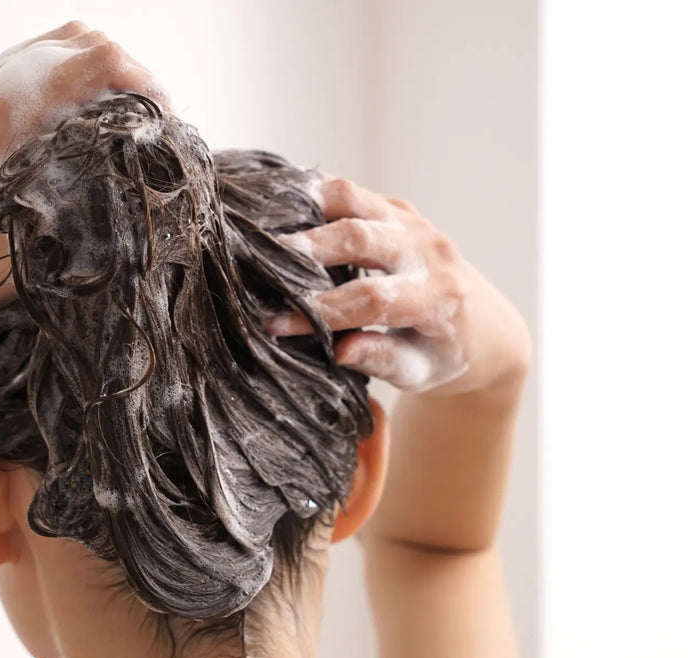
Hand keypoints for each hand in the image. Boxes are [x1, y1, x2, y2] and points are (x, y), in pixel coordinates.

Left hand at [0, 21, 162, 350]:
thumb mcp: (49, 230)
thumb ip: (98, 189)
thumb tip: (154, 166)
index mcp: (5, 114)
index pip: (95, 60)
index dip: (143, 81)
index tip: (165, 116)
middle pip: (80, 41)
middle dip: (127, 70)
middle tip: (152, 114)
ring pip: (58, 42)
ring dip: (100, 69)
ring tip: (126, 111)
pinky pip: (34, 61)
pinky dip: (71, 75)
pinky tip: (89, 115)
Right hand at [266, 177, 529, 395]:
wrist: (487, 328)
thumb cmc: (446, 358)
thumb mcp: (419, 373)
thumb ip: (382, 360)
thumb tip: (337, 349)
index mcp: (438, 298)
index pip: (371, 299)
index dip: (320, 310)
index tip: (275, 323)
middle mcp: (429, 252)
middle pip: (360, 237)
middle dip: (307, 250)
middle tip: (260, 262)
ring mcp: (415, 224)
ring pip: (354, 199)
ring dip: (306, 209)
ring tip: (264, 223)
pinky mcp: (399, 211)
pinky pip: (353, 194)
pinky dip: (313, 198)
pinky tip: (279, 209)